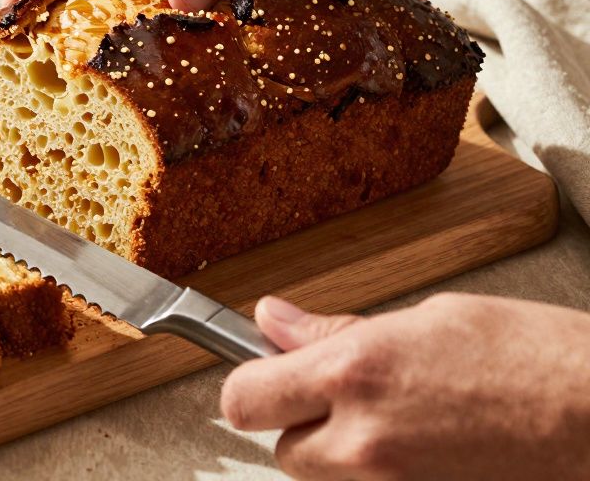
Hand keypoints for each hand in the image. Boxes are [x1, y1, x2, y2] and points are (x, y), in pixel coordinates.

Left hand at [221, 294, 589, 479]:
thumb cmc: (539, 359)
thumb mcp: (432, 319)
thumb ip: (338, 331)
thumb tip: (275, 321)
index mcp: (357, 374)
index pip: (244, 397)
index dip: (254, 384)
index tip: (270, 372)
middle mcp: (365, 441)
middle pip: (282, 449)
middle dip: (304, 423)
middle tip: (352, 397)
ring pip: (325, 478)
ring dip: (344, 454)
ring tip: (407, 421)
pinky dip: (386, 474)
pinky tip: (431, 447)